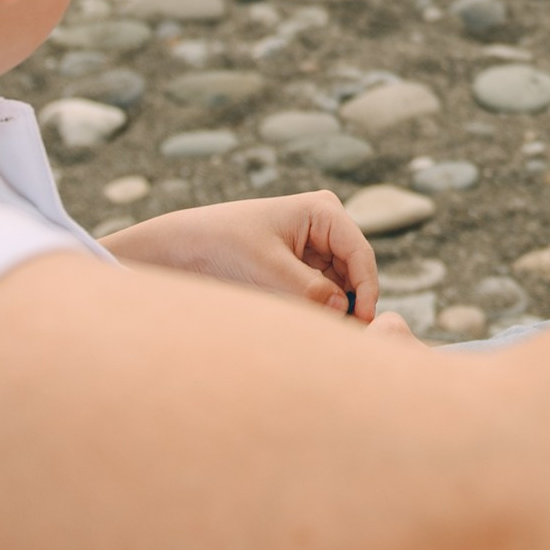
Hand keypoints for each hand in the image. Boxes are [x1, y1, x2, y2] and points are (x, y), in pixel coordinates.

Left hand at [101, 191, 382, 322]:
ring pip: (340, 285)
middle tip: (340, 338)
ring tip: (318, 334)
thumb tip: (342, 310)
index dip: (367, 290)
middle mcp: (325, 224)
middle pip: (354, 271)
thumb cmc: (221, 246)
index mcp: (323, 210)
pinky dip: (318, 309)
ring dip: (333, 308)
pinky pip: (322, 291)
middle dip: (350, 302)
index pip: (360, 253)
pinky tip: (306, 325)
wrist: (182, 248)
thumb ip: (308, 289)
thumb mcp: (266, 268)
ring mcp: (314, 245)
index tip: (361, 325)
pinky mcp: (301, 265)